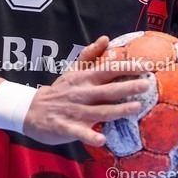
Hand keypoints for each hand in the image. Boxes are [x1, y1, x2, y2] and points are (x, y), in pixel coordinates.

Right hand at [23, 36, 152, 145]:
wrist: (30, 110)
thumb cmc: (58, 91)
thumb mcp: (72, 70)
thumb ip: (89, 55)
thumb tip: (105, 38)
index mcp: (84, 79)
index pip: (108, 70)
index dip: (127, 67)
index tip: (147, 66)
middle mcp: (82, 93)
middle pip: (108, 90)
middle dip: (127, 87)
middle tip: (147, 84)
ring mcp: (74, 111)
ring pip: (99, 111)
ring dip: (117, 110)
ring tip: (136, 108)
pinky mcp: (66, 127)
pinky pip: (80, 132)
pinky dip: (90, 136)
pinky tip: (102, 139)